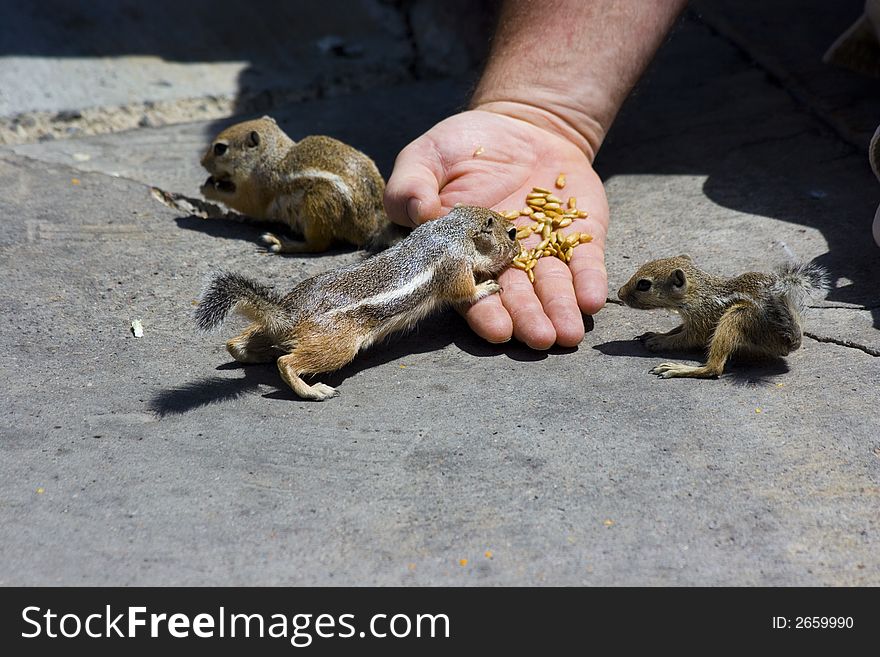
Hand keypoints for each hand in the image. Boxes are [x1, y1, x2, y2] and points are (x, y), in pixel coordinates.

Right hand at [385, 109, 607, 348]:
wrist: (519, 125)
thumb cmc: (462, 146)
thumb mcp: (426, 157)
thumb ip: (410, 186)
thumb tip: (419, 212)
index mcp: (464, 253)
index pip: (472, 289)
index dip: (484, 312)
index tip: (496, 329)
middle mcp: (505, 262)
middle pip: (517, 297)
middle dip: (529, 320)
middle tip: (540, 339)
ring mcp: (545, 250)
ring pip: (553, 287)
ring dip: (561, 311)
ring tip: (568, 333)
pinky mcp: (580, 235)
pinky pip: (586, 262)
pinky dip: (589, 281)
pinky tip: (592, 300)